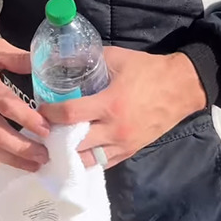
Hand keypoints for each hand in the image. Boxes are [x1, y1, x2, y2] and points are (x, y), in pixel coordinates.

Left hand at [40, 48, 206, 169]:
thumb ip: (91, 59)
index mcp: (109, 104)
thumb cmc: (147, 69)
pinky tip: (80, 150)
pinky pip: (104, 163)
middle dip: (55, 137)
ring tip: (59, 143)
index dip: (49, 114)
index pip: (69, 115)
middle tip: (44, 129)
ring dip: (70, 154)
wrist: (180, 87)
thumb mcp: (117, 58)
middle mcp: (114, 129)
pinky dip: (89, 159)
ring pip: (87, 160)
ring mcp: (123, 144)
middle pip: (74, 144)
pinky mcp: (131, 151)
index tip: (40, 109)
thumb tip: (65, 57)